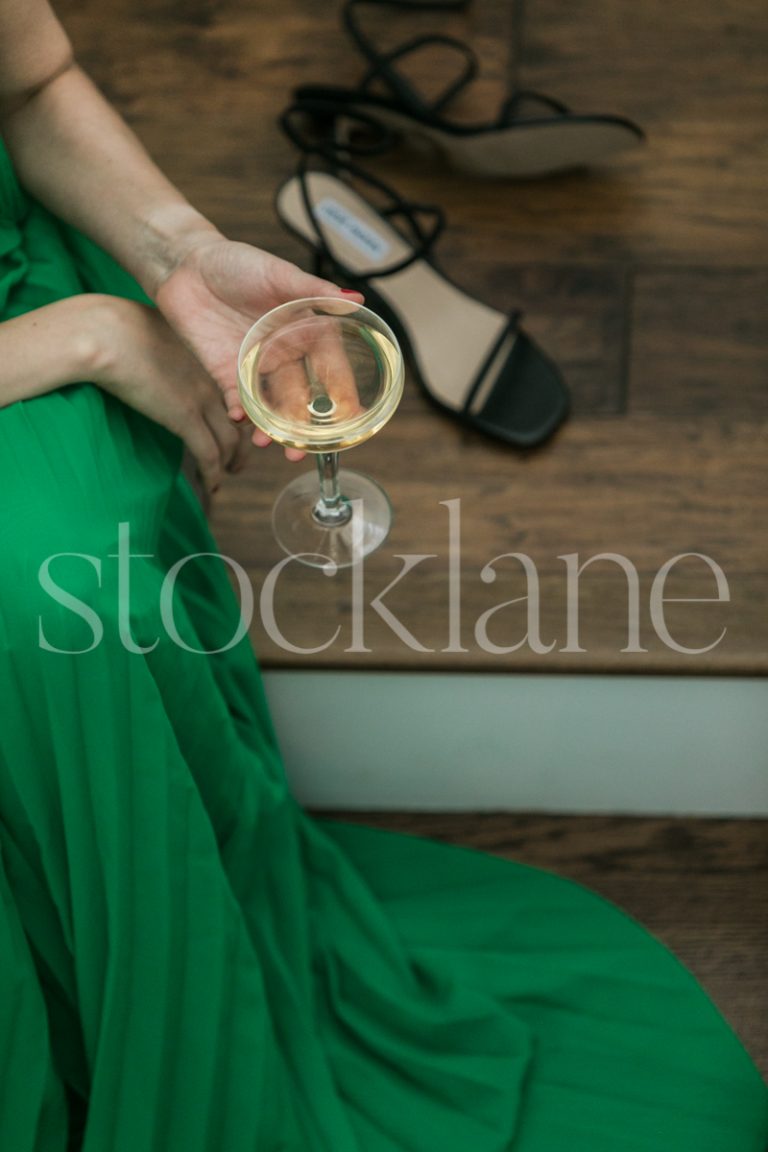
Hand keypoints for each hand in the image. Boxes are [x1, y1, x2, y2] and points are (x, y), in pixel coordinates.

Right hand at [89, 296, 247, 493]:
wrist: (105, 332)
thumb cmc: (111, 326)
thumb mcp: (145, 330)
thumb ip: (156, 344)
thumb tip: (143, 353)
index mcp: (201, 357)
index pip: (227, 392)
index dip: (230, 415)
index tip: (224, 429)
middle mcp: (209, 377)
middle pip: (237, 419)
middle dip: (238, 445)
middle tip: (234, 462)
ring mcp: (201, 398)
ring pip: (230, 441)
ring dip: (229, 463)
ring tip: (222, 478)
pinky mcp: (187, 418)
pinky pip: (209, 454)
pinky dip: (213, 474)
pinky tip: (211, 486)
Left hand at [153, 234, 363, 460]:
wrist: (186, 265)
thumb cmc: (237, 263)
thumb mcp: (279, 274)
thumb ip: (314, 291)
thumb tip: (356, 301)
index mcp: (305, 332)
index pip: (332, 370)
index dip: (343, 394)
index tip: (353, 418)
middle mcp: (284, 355)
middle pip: (301, 398)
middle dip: (304, 428)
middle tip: (304, 450)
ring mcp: (255, 367)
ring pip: (270, 406)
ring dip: (271, 427)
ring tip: (268, 442)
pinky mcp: (224, 372)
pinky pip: (236, 399)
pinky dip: (239, 412)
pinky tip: (239, 419)